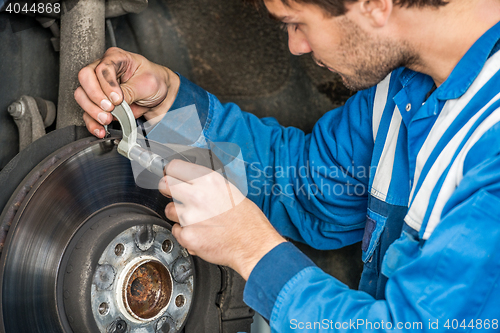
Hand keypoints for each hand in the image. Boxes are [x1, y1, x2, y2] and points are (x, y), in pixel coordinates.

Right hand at [75, 47, 179, 137]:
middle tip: (110, 108)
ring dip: (92, 110)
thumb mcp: (147, 83)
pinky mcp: (100, 103)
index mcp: (116, 58)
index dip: (107, 85)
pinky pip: (88, 112)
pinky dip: (92, 122)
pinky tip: (100, 128)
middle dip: (95, 97)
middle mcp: (103, 70)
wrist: (162, 96)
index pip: (101, 68)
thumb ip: (129, 92)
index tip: (118, 99)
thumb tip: (115, 102)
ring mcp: (99, 87)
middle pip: (85, 79)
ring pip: (82, 96)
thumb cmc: (155, 82)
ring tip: (107, 118)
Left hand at [159, 159, 285, 279]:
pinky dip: (184, 233)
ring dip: (178, 214)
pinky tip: (199, 231)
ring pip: (168, 210)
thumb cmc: (246, 219)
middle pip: (164, 184)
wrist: (252, 244)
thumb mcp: (228, 189)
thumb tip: (187, 179)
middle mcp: (197, 195)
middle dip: (168, 190)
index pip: (173, 167)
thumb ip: (205, 183)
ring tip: (196, 219)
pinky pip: (176, 230)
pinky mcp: (187, 236)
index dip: (171, 172)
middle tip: (176, 195)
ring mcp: (190, 216)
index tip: (171, 176)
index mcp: (208, 180)